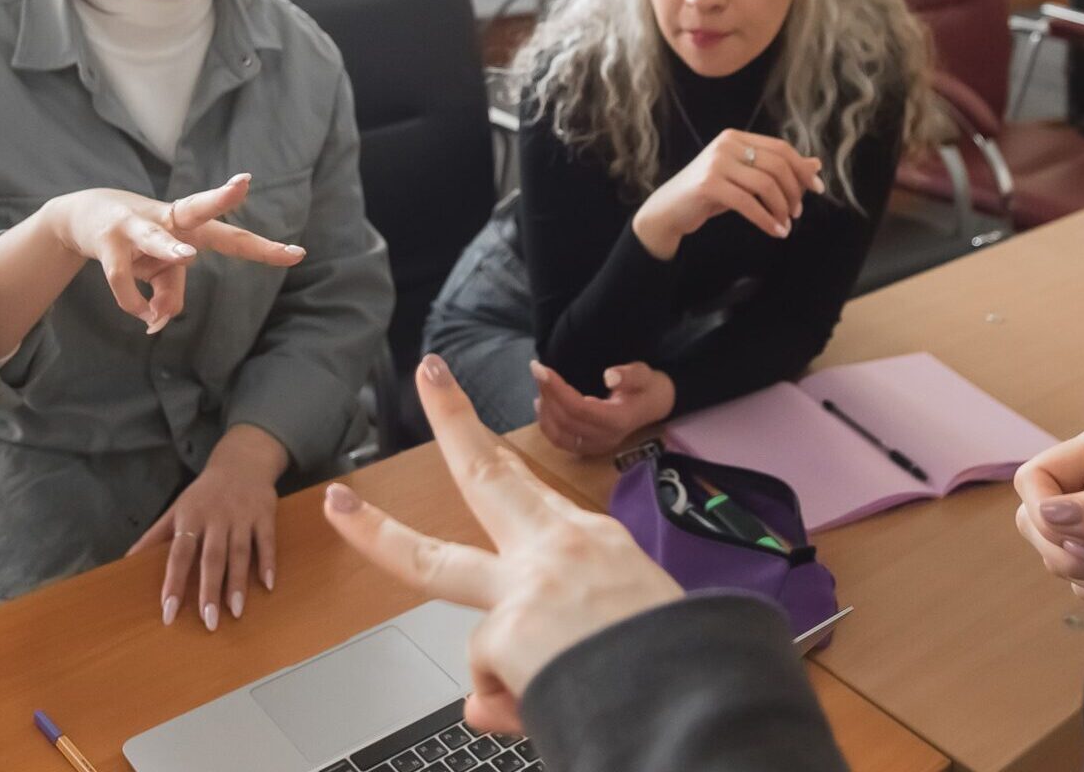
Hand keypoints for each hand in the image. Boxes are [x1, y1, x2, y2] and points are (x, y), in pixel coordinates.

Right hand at [47, 173, 306, 333]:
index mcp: (189, 226)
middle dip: (220, 198)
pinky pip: (121, 279)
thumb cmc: (136, 241)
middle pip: (197, 207)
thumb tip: (159, 321)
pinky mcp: (108, 242)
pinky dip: (133, 303)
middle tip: (243, 183)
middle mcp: (167, 220)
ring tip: (187, 256)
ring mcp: (135, 228)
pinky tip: (143, 315)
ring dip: (170, 247)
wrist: (81, 216)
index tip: (298, 254)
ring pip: (155, 238)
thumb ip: (170, 292)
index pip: (232, 235)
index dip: (264, 248)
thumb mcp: (159, 268)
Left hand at [128, 425, 288, 629]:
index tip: (169, 612)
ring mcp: (242, 516)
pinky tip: (268, 585)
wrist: (241, 461)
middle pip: (212, 558)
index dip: (173, 582)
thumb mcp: (176, 509)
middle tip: (209, 622)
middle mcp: (216, 518)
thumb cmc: (203, 494)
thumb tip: (126, 560)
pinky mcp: (264, 515)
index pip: (178, 555)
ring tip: (235, 612)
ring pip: (240, 553)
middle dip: (209, 591)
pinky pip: (266, 542)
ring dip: (238, 584)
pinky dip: (268, 563)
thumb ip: (154, 536)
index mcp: (190, 518)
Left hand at [325, 356, 685, 735]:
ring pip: (432, 566)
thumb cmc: (679, 668)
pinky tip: (559, 711)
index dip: (497, 466)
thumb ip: (543, 649)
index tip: (479, 440)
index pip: (529, 495)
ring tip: (381, 543)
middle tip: (430, 373)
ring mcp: (525, 588)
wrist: (702, 704)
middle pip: (485, 476)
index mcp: (592, 544)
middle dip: (452, 420)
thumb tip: (479, 698)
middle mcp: (555, 551)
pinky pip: (488, 689)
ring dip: (397, 554)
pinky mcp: (505, 633)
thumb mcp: (624, 635)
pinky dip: (515, 710)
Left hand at [529, 360, 674, 457]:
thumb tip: (609, 376)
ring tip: (541, 385)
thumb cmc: (648, 387)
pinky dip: (547, 424)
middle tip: (538, 370)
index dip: (556, 389)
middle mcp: (605, 438)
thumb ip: (630, 375)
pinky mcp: (589, 449)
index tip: (540, 368)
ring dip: (544, 410)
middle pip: (565, 421)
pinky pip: (560, 441)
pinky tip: (543, 405)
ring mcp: (596, 447)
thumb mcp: (644, 374)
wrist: (654, 405)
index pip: (578, 408)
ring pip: (558, 435)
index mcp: (617, 420)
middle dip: (547, 394)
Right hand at [630, 130, 824, 259]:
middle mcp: (726, 145)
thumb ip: (776, 170)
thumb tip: (816, 165)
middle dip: (794, 192)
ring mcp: (716, 163)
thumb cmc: (710, 194)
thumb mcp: (746, 179)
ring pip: (765, 184)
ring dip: (782, 208)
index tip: (817, 189)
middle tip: (797, 213)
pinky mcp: (709, 185)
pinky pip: (748, 203)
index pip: (781, 149)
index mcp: (736, 138)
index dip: (802, 169)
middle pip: (776, 165)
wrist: (670, 210)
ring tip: (786, 224)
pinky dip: (766, 220)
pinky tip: (775, 232)